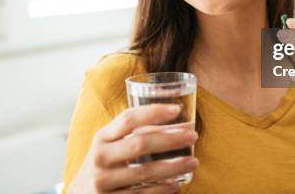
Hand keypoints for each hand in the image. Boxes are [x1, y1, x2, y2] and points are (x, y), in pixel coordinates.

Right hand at [69, 104, 198, 192]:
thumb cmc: (103, 166)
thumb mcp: (109, 146)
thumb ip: (134, 134)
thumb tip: (180, 124)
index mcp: (101, 138)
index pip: (128, 119)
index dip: (153, 112)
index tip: (177, 109)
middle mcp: (100, 158)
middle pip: (140, 143)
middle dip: (171, 138)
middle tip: (193, 135)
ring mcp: (103, 182)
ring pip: (145, 172)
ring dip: (174, 166)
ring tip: (193, 161)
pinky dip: (162, 189)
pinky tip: (177, 184)